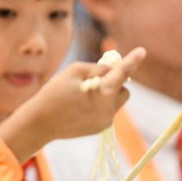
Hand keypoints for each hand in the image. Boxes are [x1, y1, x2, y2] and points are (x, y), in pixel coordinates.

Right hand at [0, 48, 145, 161]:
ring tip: (83, 96)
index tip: (141, 51)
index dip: (132, 61)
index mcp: (103, 92)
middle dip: (115, 83)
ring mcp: (104, 121)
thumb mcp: (73, 71)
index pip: (123, 73)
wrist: (39, 123)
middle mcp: (108, 108)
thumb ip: (96, 68)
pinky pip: (106, 113)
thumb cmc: (53, 93)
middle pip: (124, 90)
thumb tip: (111, 70)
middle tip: (97, 79)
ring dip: (107, 95)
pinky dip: (98, 107)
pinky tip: (79, 108)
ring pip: (115, 102)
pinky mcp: (98, 129)